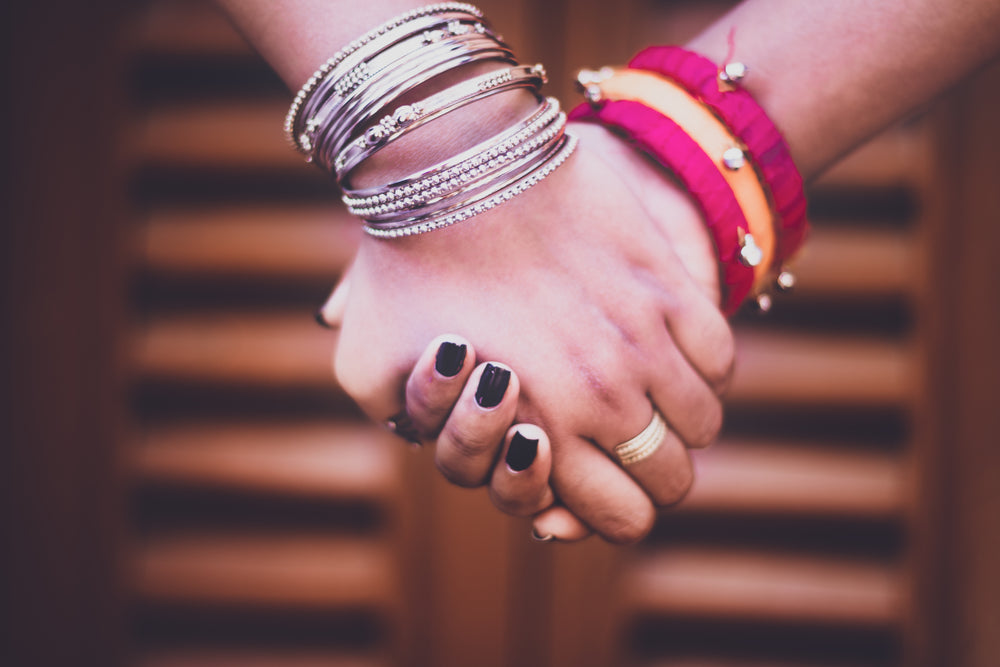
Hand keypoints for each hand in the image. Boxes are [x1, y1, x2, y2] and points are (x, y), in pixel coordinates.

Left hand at [327, 121, 733, 542]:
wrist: (448, 168)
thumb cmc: (401, 274)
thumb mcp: (370, 374)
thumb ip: (423, 431)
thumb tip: (484, 450)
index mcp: (541, 434)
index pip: (622, 520)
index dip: (612, 512)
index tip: (596, 481)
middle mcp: (605, 400)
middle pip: (672, 482)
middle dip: (649, 474)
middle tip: (622, 440)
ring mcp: (644, 342)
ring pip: (702, 423)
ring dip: (678, 419)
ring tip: (643, 390)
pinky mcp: (666, 286)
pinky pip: (717, 357)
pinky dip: (700, 366)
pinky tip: (663, 347)